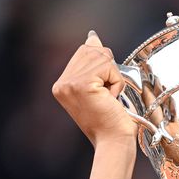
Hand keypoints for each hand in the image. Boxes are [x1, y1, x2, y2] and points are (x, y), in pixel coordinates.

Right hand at [52, 31, 137, 147]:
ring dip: (113, 77)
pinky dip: (117, 82)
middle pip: (92, 50)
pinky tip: (110, 100)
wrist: (113, 142)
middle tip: (106, 96)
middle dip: (108, 69)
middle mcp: (61, 83)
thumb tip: (92, 36)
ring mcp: (69, 82)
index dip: (102, 64)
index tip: (102, 90)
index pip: (85, 52)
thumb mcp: (100, 87)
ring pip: (101, 57)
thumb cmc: (110, 121)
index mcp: (62, 84)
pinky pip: (108, 67)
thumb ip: (93, 63)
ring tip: (108, 98)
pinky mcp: (82, 84)